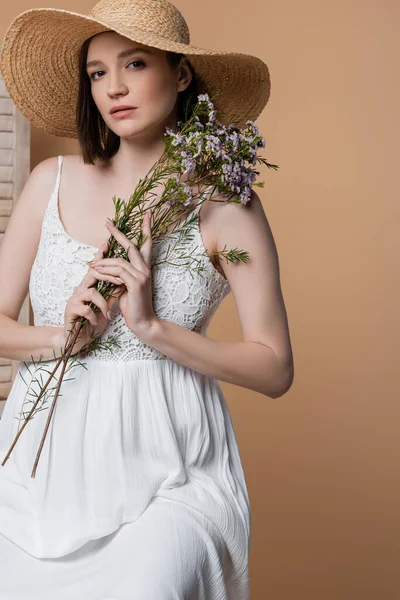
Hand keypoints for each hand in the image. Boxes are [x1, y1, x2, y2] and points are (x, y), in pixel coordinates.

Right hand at [59, 240, 124, 354]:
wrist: (80, 339)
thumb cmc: (94, 320)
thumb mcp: (107, 304)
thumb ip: (114, 291)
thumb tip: (125, 278)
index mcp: (91, 285)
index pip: (98, 266)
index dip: (102, 254)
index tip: (109, 241)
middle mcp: (81, 288)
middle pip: (93, 272)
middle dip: (108, 275)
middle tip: (121, 282)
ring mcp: (75, 298)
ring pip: (91, 291)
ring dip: (103, 303)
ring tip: (108, 312)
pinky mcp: (71, 310)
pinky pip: (86, 308)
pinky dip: (95, 315)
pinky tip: (98, 322)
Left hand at [89, 211, 155, 336]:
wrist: (143, 323)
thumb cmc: (134, 306)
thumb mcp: (127, 287)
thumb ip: (122, 275)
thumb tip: (111, 267)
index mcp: (146, 268)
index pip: (147, 244)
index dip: (146, 229)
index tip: (146, 215)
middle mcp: (146, 269)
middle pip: (132, 245)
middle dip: (118, 234)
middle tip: (107, 223)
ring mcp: (142, 275)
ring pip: (120, 260)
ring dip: (103, 261)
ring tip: (91, 264)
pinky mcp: (136, 283)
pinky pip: (117, 271)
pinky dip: (105, 271)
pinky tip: (96, 272)